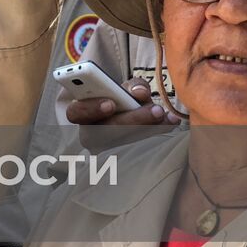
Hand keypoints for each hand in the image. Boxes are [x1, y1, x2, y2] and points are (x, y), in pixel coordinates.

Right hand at [67, 78, 181, 151]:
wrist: (133, 120)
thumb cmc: (123, 100)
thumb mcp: (124, 88)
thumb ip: (131, 85)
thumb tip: (139, 93)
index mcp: (81, 113)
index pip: (76, 113)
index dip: (90, 108)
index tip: (110, 103)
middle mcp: (90, 135)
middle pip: (105, 132)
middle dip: (132, 120)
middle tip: (155, 110)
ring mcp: (106, 151)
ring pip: (124, 145)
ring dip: (149, 128)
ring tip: (164, 114)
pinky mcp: (125, 160)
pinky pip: (141, 151)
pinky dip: (158, 134)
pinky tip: (171, 122)